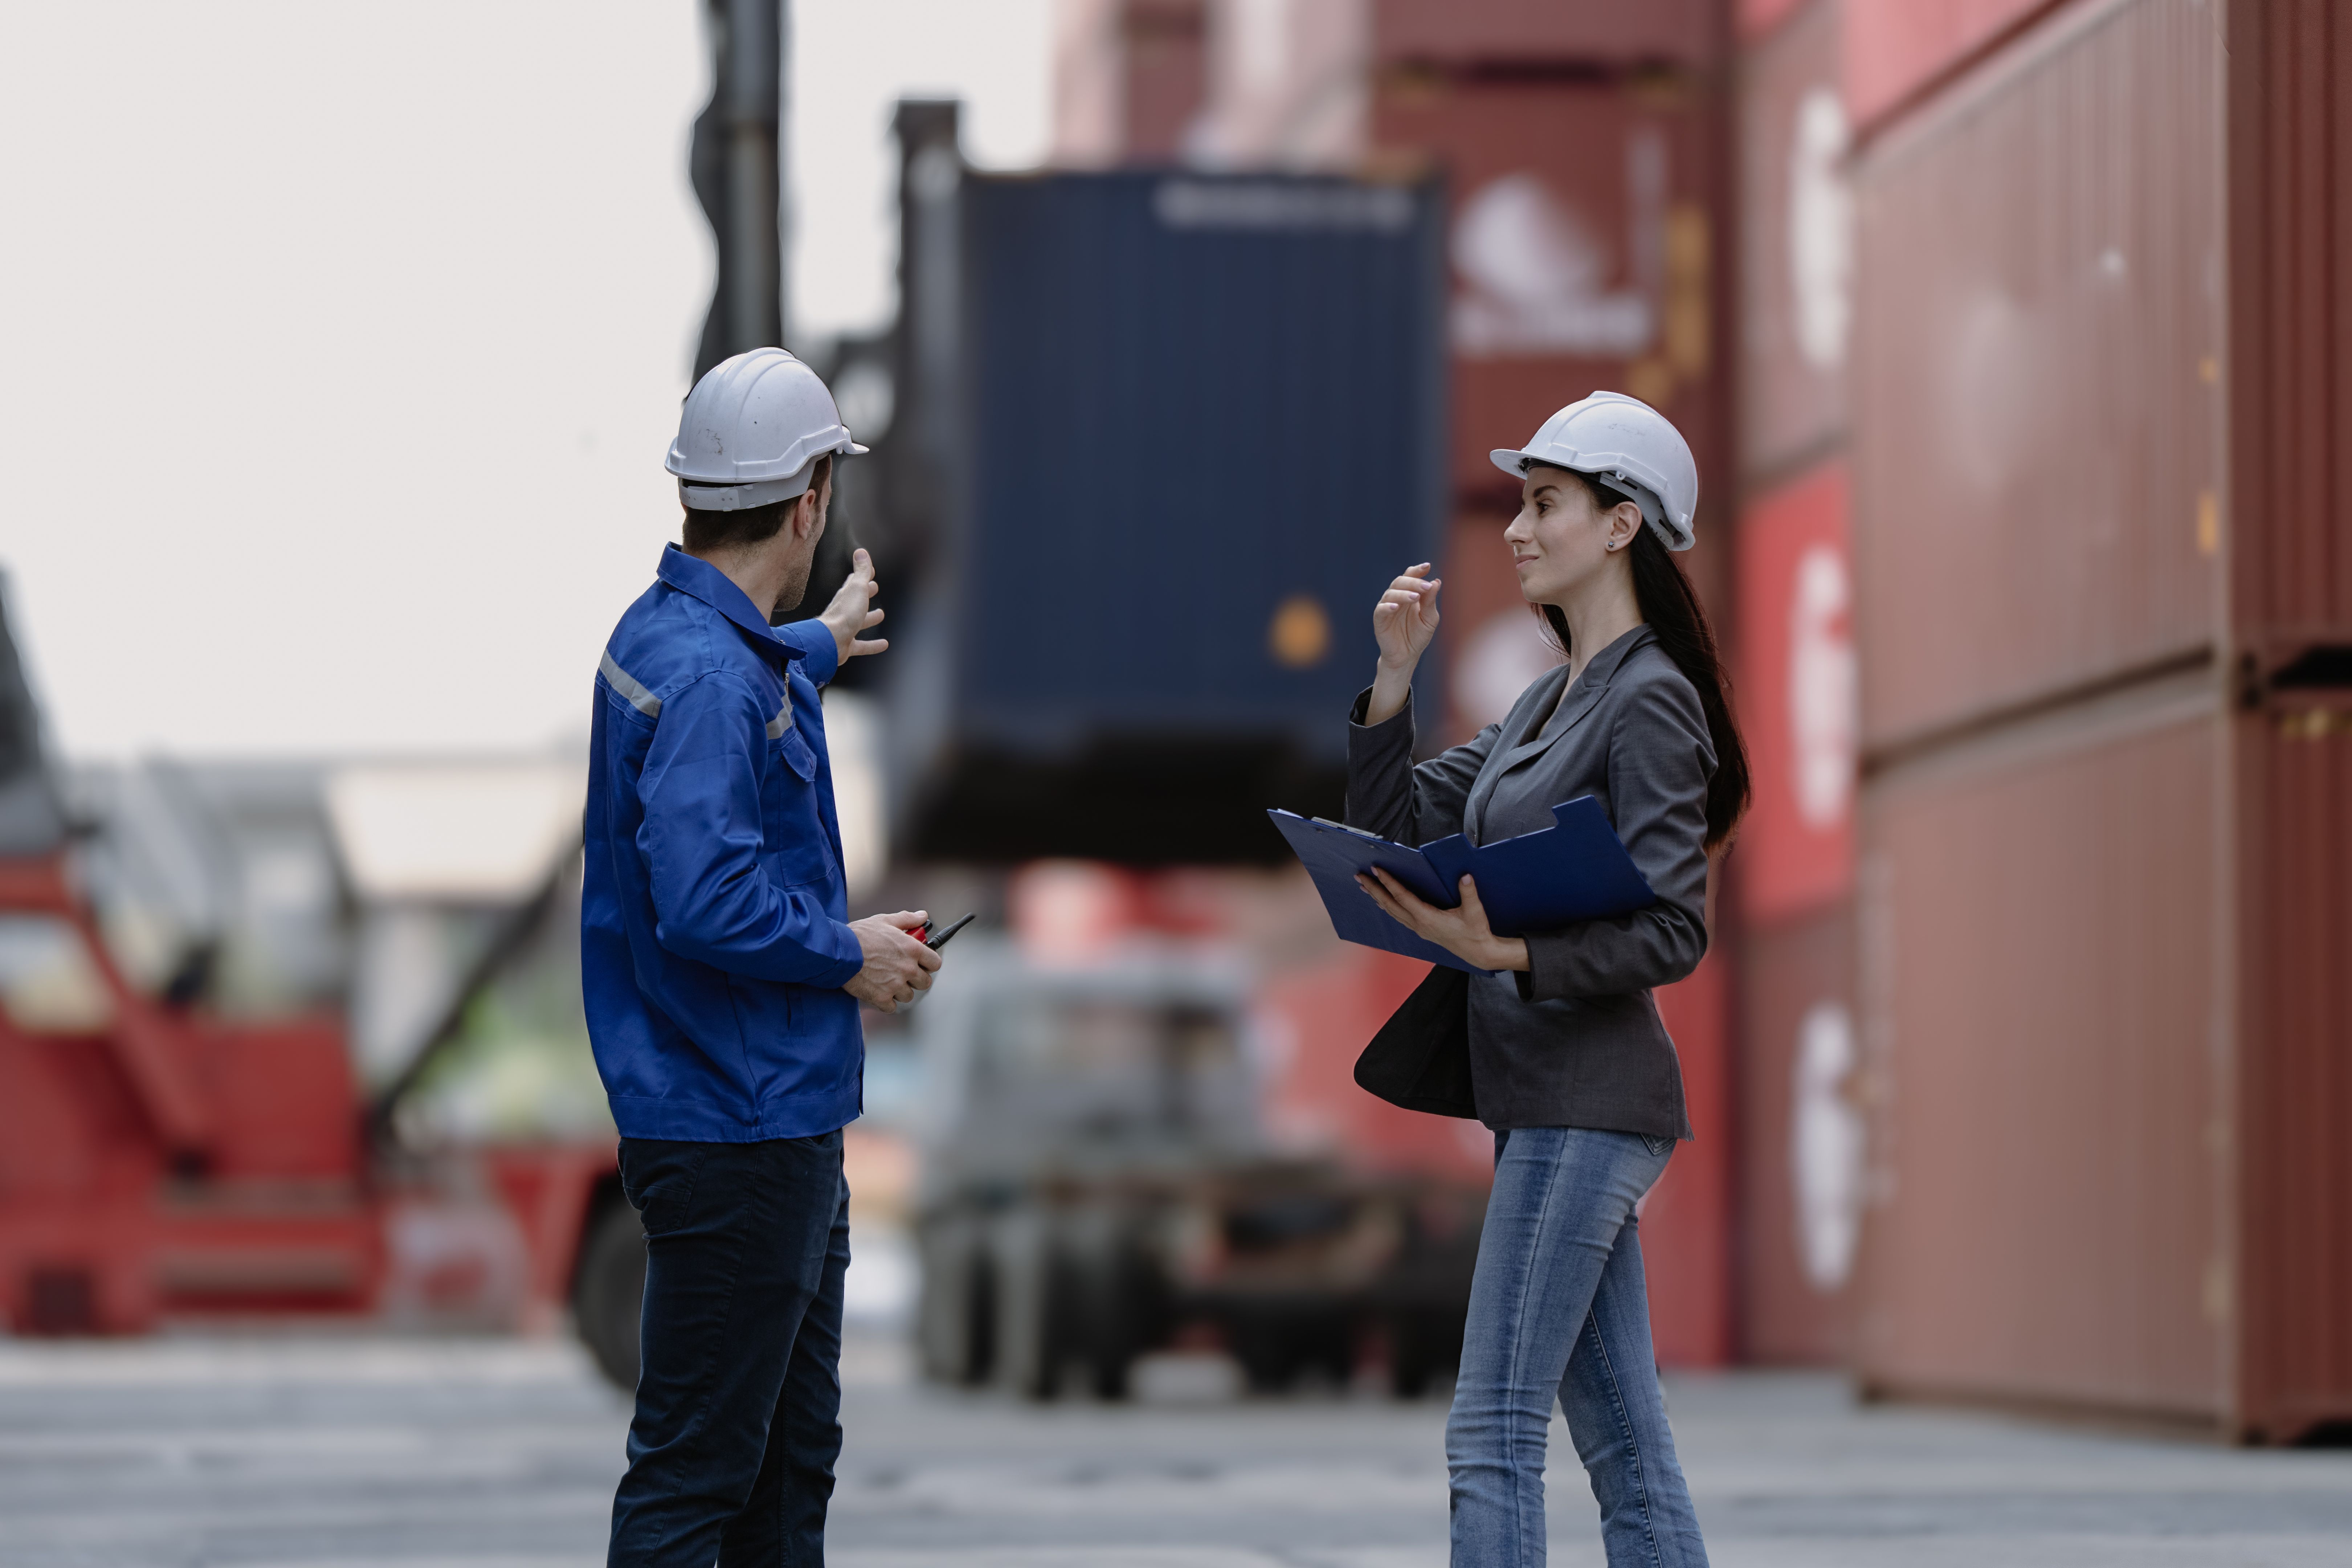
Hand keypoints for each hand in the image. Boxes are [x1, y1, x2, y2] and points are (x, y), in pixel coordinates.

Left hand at [818, 549, 887, 662]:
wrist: (830, 640)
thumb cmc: (844, 614)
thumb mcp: (857, 588)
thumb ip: (861, 572)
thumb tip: (861, 552)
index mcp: (846, 596)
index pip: (855, 582)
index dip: (863, 575)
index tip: (871, 571)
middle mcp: (844, 612)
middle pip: (857, 600)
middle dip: (865, 594)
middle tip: (874, 588)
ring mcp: (845, 629)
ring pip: (859, 622)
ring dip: (870, 618)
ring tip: (880, 615)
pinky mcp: (847, 645)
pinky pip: (863, 645)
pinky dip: (873, 645)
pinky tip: (884, 644)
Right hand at [843, 909, 940, 1011]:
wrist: (837, 951)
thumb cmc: (859, 935)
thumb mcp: (885, 921)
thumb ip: (907, 919)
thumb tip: (922, 916)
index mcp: (912, 949)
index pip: (935, 963)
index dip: (928, 963)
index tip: (922, 963)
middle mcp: (907, 968)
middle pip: (925, 983)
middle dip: (915, 979)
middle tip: (903, 972)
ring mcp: (895, 985)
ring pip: (908, 995)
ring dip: (900, 990)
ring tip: (886, 980)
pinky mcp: (881, 998)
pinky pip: (891, 1007)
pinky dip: (885, 1002)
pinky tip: (878, 991)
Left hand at [1354, 869, 1528, 972]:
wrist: (1479, 953)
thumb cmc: (1476, 933)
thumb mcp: (1475, 912)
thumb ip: (1469, 893)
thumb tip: (1465, 876)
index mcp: (1427, 918)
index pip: (1402, 897)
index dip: (1388, 882)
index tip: (1377, 869)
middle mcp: (1419, 924)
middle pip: (1390, 904)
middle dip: (1374, 889)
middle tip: (1359, 876)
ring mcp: (1419, 929)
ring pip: (1392, 911)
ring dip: (1378, 898)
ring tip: (1365, 886)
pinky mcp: (1422, 930)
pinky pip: (1399, 916)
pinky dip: (1388, 906)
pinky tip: (1383, 901)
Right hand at [1366, 564, 1439, 724]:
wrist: (1407, 657)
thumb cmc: (1418, 636)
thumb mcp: (1429, 618)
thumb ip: (1430, 601)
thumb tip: (1436, 582)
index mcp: (1409, 595)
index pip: (1411, 577)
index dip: (1417, 571)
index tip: (1427, 566)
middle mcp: (1397, 598)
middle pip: (1400, 582)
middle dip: (1413, 582)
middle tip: (1425, 586)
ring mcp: (1387, 608)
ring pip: (1390, 594)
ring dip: (1403, 594)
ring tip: (1415, 597)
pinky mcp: (1379, 620)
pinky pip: (1381, 610)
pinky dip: (1387, 607)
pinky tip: (1396, 607)